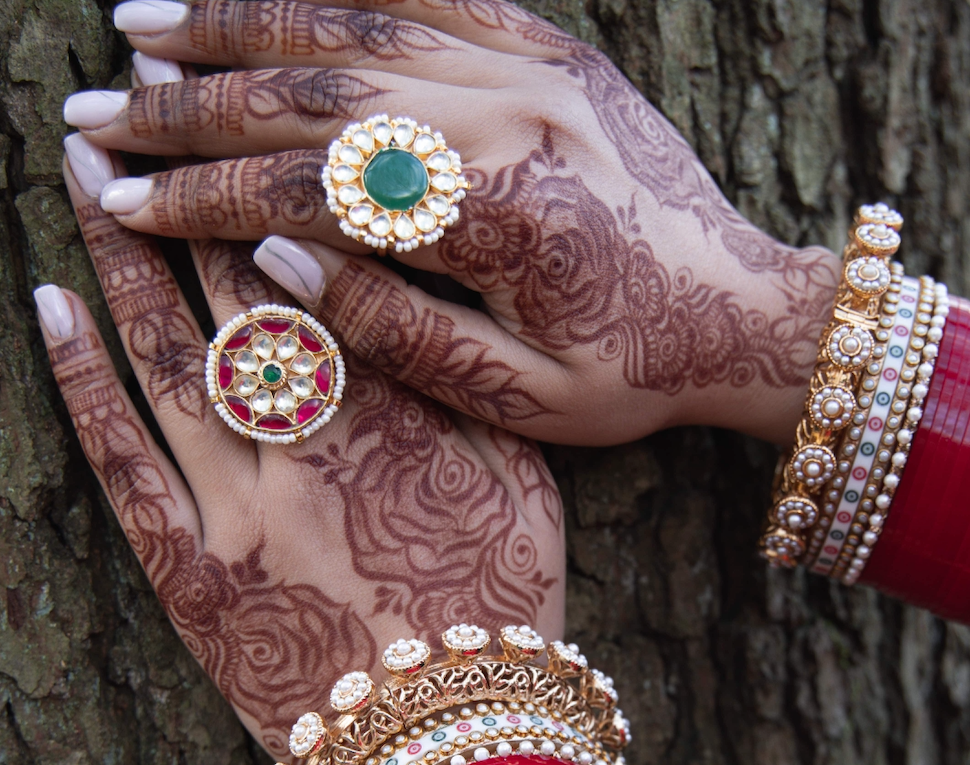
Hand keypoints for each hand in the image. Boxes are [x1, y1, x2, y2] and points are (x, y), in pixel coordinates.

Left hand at [38, 140, 563, 756]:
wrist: (446, 749)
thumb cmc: (499, 619)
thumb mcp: (524, 498)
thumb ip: (467, 398)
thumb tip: (410, 306)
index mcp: (399, 423)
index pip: (320, 282)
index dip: (267, 194)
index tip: (229, 128)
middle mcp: (310, 452)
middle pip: (230, 300)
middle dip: (183, 198)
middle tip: (133, 113)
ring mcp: (238, 515)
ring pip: (167, 362)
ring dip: (119, 261)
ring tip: (78, 171)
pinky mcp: (190, 576)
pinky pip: (125, 468)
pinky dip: (82, 385)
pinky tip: (48, 305)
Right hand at [65, 0, 838, 447]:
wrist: (746, 316)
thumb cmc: (637, 371)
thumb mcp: (519, 392)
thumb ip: (394, 328)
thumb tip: (276, 258)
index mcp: (497, 213)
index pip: (310, 187)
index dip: (203, 195)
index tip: (119, 198)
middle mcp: (509, 116)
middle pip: (315, 91)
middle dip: (191, 102)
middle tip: (93, 106)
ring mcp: (536, 69)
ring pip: (360, 25)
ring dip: (244, 21)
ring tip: (144, 25)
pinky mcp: (556, 51)